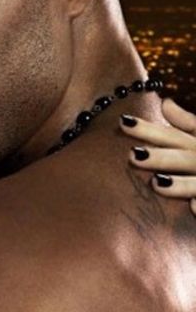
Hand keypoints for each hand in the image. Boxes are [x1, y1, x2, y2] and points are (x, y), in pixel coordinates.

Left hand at [120, 98, 195, 214]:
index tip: (123, 121)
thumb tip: (165, 103)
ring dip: (181, 184)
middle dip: (161, 156)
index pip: (173, 135)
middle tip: (134, 155)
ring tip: (158, 183)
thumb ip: (188, 122)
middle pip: (184, 156)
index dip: (149, 129)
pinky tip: (193, 208)